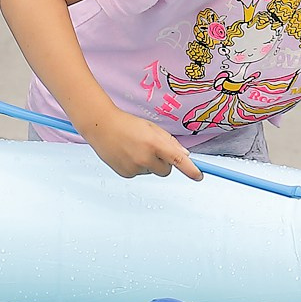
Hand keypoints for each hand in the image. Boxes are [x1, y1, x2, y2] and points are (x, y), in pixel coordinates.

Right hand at [84, 110, 202, 181]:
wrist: (101, 126)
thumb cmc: (128, 124)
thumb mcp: (152, 128)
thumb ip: (170, 141)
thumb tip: (184, 155)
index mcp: (154, 143)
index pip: (178, 160)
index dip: (190, 169)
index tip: (198, 176)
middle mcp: (145, 158)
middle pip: (166, 170)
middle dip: (164, 162)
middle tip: (152, 149)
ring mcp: (134, 168)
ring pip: (152, 172)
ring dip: (149, 163)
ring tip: (135, 148)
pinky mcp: (126, 174)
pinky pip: (139, 173)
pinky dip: (137, 166)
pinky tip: (127, 154)